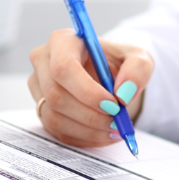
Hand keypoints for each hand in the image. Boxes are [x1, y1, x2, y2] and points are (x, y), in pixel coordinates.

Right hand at [27, 29, 151, 147]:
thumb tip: (123, 94)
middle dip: (90, 115)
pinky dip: (84, 138)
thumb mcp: (139, 58)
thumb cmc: (120, 63)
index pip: (63, 67)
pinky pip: (57, 132)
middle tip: (117, 121)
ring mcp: (39, 88)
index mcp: (63, 41)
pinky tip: (104, 133)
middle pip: (55, 95)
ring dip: (89, 130)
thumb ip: (138, 69)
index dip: (87, 91)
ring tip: (115, 129)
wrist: (112, 78)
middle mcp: (43, 62)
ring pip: (54, 117)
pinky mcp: (42, 110)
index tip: (113, 104)